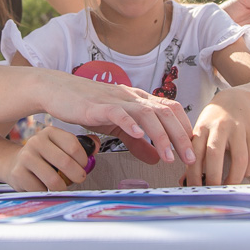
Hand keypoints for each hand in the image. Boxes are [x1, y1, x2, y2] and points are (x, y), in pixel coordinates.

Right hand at [2, 127, 99, 191]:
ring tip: (63, 186)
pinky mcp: (18, 173)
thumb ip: (81, 144)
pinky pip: (40, 189)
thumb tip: (95, 145)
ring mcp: (26, 157)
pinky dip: (46, 192)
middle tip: (79, 178)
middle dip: (77, 175)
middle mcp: (36, 142)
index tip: (84, 165)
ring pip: (54, 180)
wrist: (15, 163)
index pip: (73, 145)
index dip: (83, 159)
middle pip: (65, 162)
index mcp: (50, 132)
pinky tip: (45, 187)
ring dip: (62, 187)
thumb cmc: (44, 156)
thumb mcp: (60, 145)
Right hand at [47, 75, 195, 165]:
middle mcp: (131, 97)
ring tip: (168, 156)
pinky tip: (138, 135)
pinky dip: (130, 123)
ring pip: (146, 113)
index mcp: (138, 100)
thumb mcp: (117, 126)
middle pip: (165, 112)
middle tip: (189, 158)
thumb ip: (137, 142)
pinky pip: (117, 112)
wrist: (57, 90)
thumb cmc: (87, 106)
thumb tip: (156, 158)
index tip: (192, 148)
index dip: (184, 127)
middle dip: (180, 136)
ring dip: (161, 136)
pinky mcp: (97, 106)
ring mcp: (115, 100)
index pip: (170, 109)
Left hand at [184, 89, 249, 185]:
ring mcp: (238, 128)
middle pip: (215, 156)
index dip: (194, 174)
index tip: (195, 189)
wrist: (236, 99)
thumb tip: (186, 181)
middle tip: (213, 192)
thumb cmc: (214, 120)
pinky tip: (243, 174)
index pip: (196, 154)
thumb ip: (195, 154)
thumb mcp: (200, 131)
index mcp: (202, 128)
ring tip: (229, 186)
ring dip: (234, 177)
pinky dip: (249, 169)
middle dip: (214, 178)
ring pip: (239, 158)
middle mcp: (220, 127)